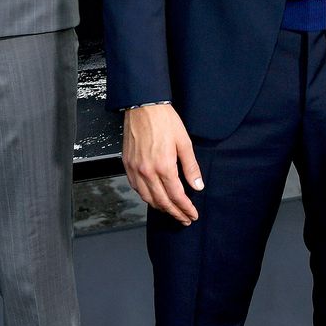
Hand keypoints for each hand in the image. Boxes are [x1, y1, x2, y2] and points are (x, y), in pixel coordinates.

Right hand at [123, 105, 203, 225]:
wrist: (143, 106)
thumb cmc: (164, 121)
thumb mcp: (184, 142)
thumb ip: (191, 167)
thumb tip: (198, 185)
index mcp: (164, 166)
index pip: (177, 196)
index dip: (186, 208)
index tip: (192, 214)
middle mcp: (147, 171)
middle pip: (162, 202)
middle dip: (175, 213)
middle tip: (184, 219)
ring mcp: (135, 169)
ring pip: (147, 198)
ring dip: (160, 208)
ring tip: (171, 210)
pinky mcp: (127, 165)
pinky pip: (136, 188)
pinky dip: (146, 196)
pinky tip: (153, 197)